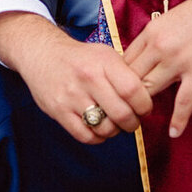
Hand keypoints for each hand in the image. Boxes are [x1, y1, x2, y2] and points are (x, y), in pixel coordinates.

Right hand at [0, 14, 153, 144]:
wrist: (43, 53)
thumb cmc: (81, 57)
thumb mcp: (105, 55)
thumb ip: (125, 74)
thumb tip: (148, 98)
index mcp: (104, 62)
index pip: (134, 90)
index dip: (145, 105)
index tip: (145, 108)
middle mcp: (88, 78)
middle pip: (121, 113)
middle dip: (133, 123)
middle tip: (132, 121)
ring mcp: (72, 96)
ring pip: (104, 128)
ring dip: (115, 131)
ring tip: (114, 124)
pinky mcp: (58, 111)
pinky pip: (85, 135)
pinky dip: (97, 137)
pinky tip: (98, 129)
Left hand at [123, 0, 191, 138]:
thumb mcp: (172, 19)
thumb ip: (159, 39)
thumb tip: (151, 57)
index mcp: (151, 32)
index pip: (125, 61)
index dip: (119, 80)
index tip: (120, 93)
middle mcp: (159, 46)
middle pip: (131, 78)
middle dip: (125, 97)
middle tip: (125, 112)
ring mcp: (178, 59)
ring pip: (150, 90)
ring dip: (145, 107)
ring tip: (140, 122)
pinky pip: (184, 100)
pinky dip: (178, 119)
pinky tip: (174, 133)